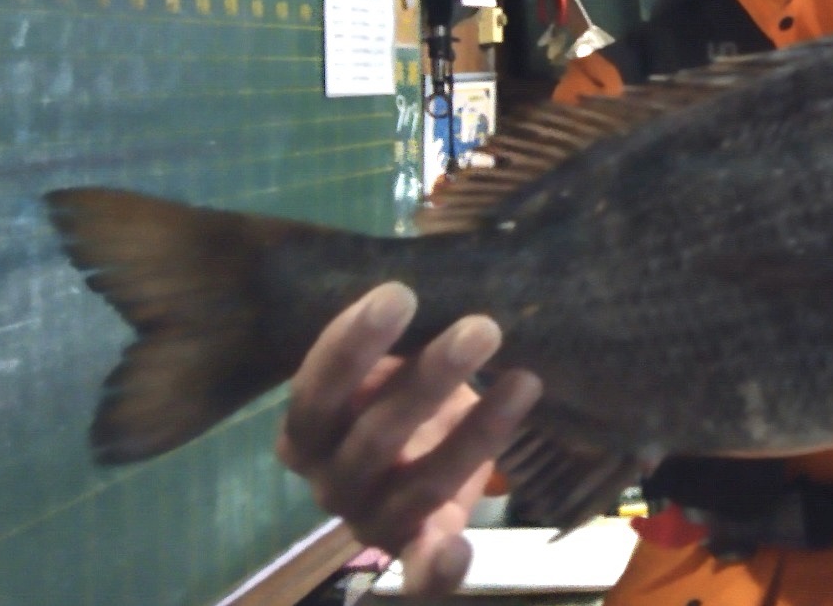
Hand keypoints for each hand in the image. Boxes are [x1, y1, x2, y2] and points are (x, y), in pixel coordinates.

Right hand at [276, 283, 541, 594]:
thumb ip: (399, 327)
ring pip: (420, 484)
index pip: (318, 387)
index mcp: (308, 426)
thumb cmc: (400, 378)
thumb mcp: (390, 351)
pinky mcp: (415, 546)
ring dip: (476, 434)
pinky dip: (437, 569)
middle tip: (484, 326)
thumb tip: (440, 263)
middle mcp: (330, 477)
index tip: (401, 292)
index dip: (353, 343)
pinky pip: (419, 570)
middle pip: (375, 435)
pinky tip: (462, 551)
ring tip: (525, 381)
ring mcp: (372, 517)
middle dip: (431, 378)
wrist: (420, 439)